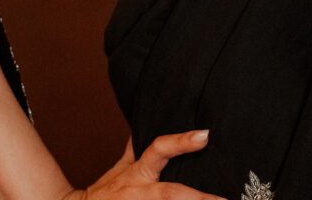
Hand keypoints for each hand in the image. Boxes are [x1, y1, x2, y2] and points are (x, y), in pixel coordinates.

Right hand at [61, 129, 227, 199]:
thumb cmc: (105, 191)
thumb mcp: (122, 168)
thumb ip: (138, 148)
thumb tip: (148, 120)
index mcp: (139, 173)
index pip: (160, 150)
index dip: (181, 142)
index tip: (205, 134)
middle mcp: (140, 193)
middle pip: (172, 194)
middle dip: (200, 199)